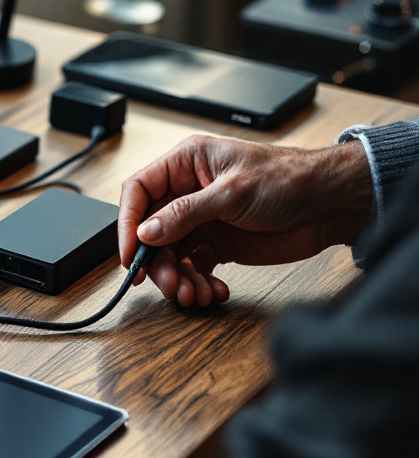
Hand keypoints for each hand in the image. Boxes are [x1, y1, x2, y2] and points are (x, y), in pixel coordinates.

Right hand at [118, 134, 372, 306]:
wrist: (331, 203)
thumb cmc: (289, 179)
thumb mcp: (231, 193)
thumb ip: (184, 213)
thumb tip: (147, 232)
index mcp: (185, 164)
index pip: (138, 192)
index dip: (127, 223)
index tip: (130, 254)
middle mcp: (188, 191)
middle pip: (151, 231)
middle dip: (157, 261)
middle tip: (166, 284)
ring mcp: (202, 219)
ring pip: (171, 254)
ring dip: (178, 278)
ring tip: (192, 294)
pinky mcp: (218, 243)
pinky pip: (194, 267)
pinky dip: (199, 283)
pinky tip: (213, 290)